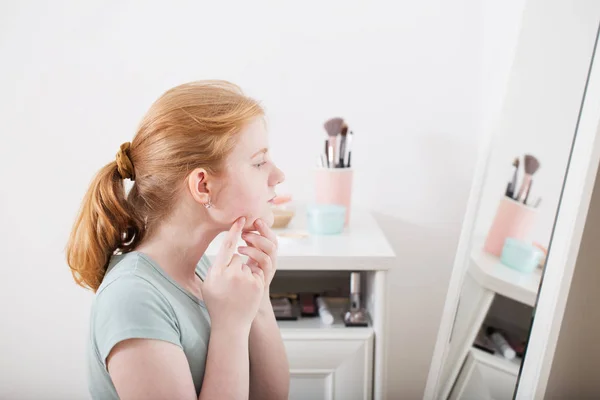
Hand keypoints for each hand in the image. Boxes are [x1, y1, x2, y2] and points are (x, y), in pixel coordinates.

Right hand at [201, 217, 264, 332]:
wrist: (231, 324)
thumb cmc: (216, 303)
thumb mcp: (209, 284)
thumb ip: (216, 266)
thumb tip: (228, 253)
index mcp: (217, 272)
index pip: (227, 246)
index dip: (234, 231)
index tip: (241, 219)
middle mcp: (232, 274)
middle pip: (237, 257)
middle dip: (236, 266)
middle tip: (231, 284)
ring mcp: (246, 279)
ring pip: (247, 266)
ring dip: (245, 274)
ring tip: (237, 292)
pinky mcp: (258, 284)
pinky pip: (256, 273)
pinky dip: (253, 280)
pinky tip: (246, 293)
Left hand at [238, 218, 277, 288]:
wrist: (246, 301)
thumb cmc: (243, 278)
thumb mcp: (248, 258)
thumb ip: (248, 245)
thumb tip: (240, 226)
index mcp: (268, 253)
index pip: (271, 237)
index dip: (264, 228)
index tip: (254, 220)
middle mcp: (272, 259)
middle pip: (273, 241)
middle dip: (262, 232)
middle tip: (246, 230)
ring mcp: (270, 268)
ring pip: (271, 250)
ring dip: (256, 241)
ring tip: (242, 240)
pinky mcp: (266, 276)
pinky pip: (265, 261)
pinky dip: (253, 253)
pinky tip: (240, 250)